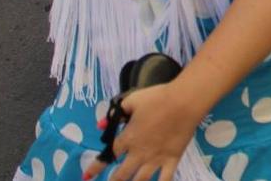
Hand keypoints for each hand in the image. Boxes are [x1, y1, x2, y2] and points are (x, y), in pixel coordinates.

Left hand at [82, 82, 203, 180]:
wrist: (184, 101)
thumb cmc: (158, 98)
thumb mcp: (133, 100)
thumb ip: (116, 113)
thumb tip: (100, 124)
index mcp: (128, 138)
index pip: (108, 156)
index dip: (95, 168)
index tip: (86, 176)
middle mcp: (139, 153)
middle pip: (121, 175)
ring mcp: (156, 159)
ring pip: (140, 180)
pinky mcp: (172, 159)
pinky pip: (165, 179)